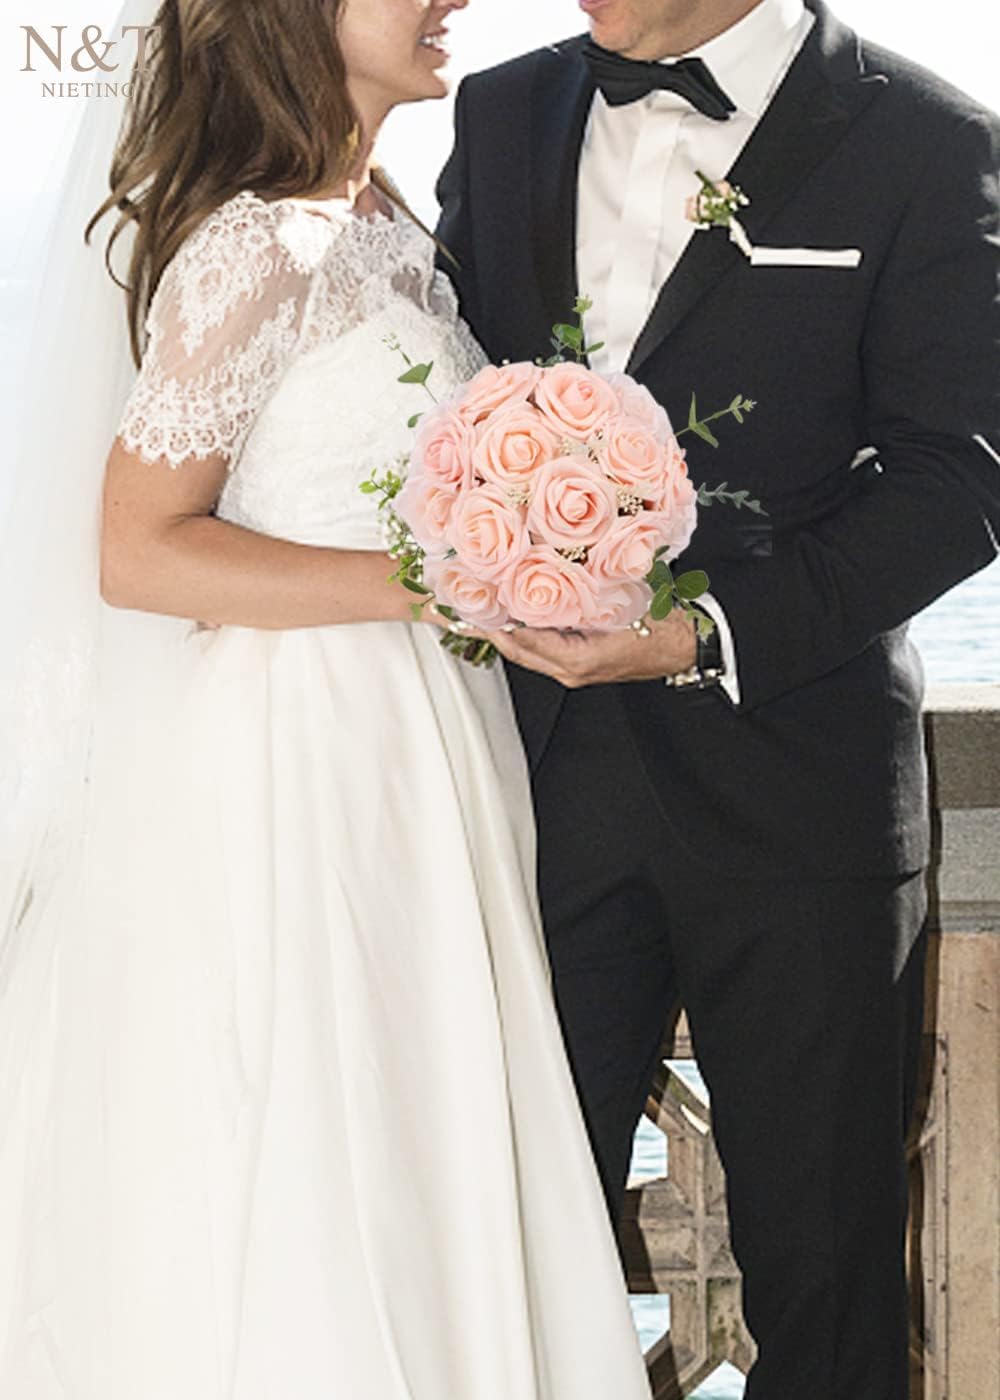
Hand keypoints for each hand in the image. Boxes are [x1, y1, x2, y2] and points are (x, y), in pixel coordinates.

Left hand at [481, 609, 697, 688]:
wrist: (688, 646)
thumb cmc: (664, 626)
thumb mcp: (624, 602)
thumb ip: (586, 592)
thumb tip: (551, 565)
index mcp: (577, 659)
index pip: (522, 639)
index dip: (494, 619)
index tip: (473, 599)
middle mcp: (570, 670)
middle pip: (516, 649)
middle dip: (487, 627)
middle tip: (462, 603)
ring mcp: (573, 671)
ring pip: (526, 651)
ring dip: (502, 629)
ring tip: (479, 605)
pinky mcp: (578, 664)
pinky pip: (541, 649)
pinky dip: (523, 631)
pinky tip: (513, 613)